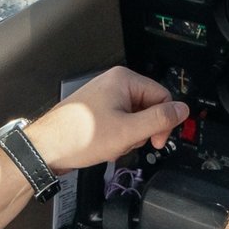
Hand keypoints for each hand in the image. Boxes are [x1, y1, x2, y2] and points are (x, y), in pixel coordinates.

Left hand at [25, 67, 189, 172]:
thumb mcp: (128, 131)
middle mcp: (114, 83)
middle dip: (142, 130)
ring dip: (129, 136)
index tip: (156, 140)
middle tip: (128, 143)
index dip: (163, 122)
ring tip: (112, 144)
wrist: (45, 149)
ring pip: (135, 118)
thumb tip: (183, 110)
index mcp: (124, 80)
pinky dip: (118, 136)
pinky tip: (105, 144)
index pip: (163, 97)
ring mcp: (105, 96)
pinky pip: (121, 122)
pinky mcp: (98, 110)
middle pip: (149, 108)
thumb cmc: (78, 137)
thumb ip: (160, 119)